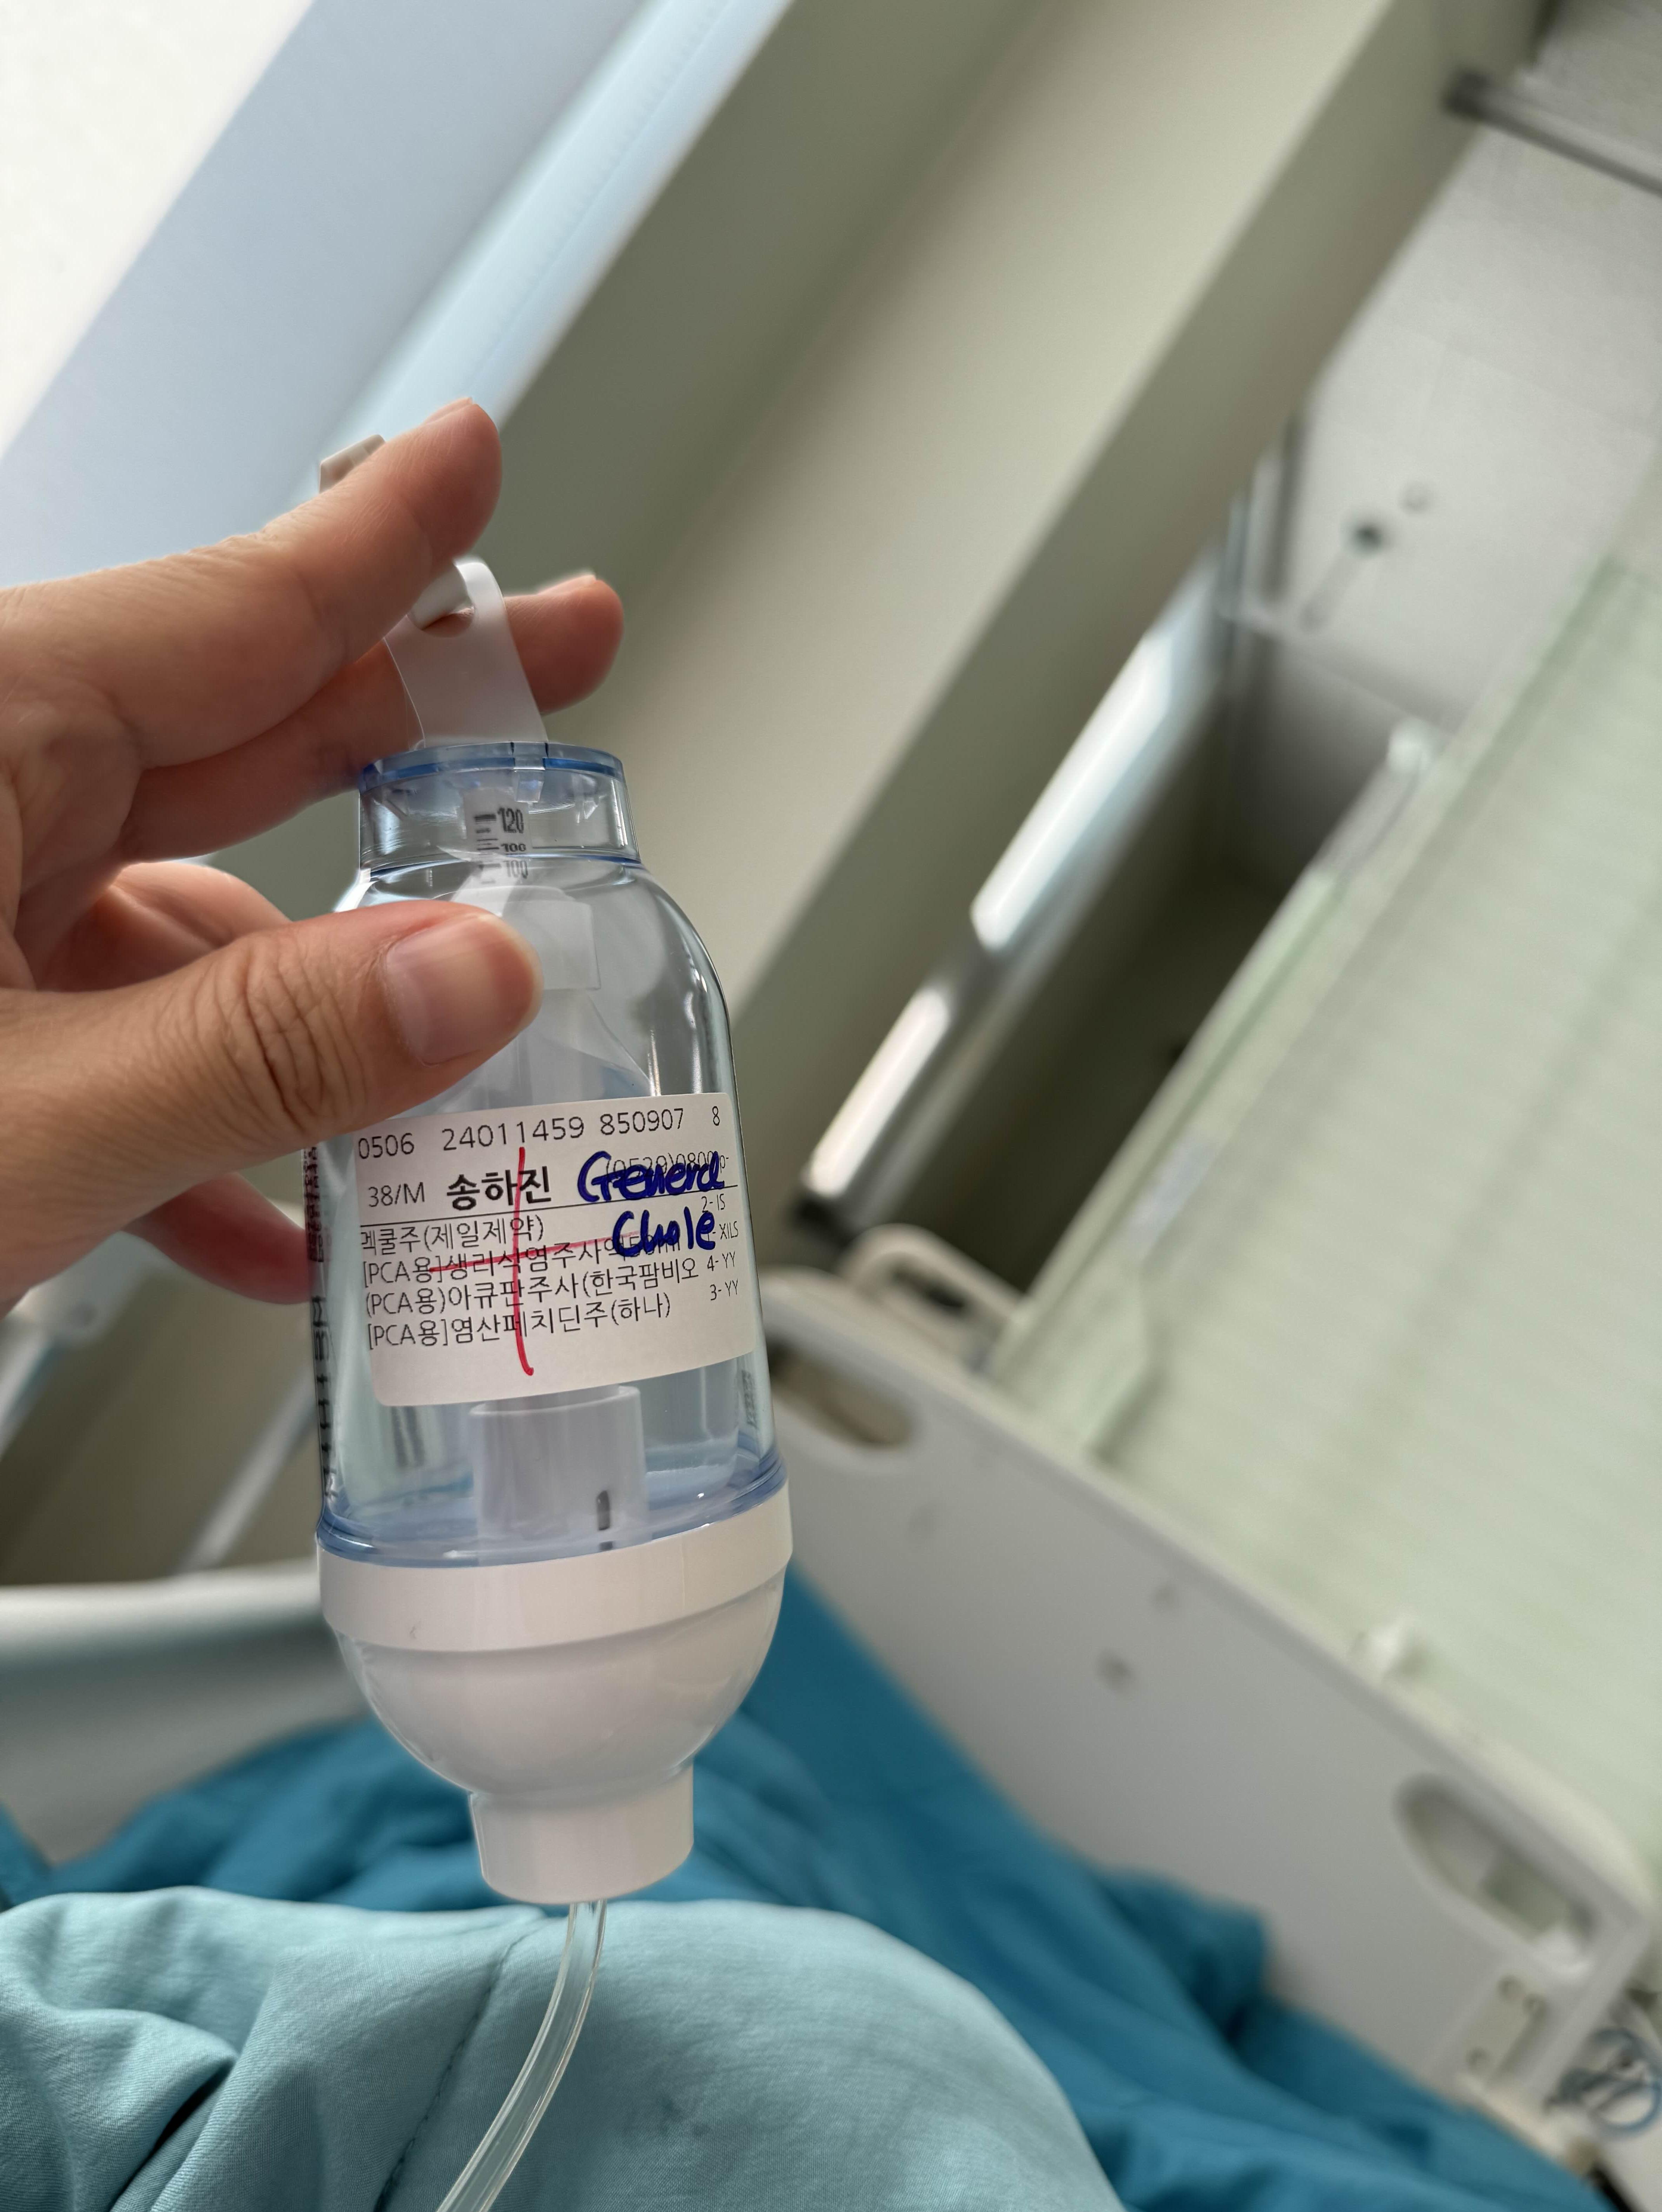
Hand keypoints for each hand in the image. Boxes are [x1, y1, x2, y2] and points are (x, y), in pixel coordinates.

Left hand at [0, 401, 621, 1308]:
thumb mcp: (22, 1122)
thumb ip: (263, 1048)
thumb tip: (471, 973)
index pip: (228, 608)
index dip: (378, 544)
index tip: (472, 462)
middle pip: (224, 733)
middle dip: (398, 743)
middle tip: (540, 694)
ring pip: (174, 917)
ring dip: (304, 1020)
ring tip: (422, 1116)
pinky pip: (99, 1024)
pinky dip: (193, 1120)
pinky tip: (264, 1230)